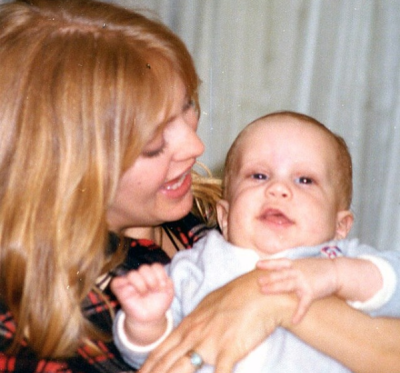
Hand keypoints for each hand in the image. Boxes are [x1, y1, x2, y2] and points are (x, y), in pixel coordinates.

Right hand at [111, 263, 173, 323]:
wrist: (151, 318)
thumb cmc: (158, 303)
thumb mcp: (168, 292)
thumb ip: (169, 282)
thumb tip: (164, 278)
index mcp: (152, 274)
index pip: (155, 266)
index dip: (161, 275)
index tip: (163, 287)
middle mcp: (141, 276)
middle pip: (144, 268)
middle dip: (152, 280)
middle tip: (154, 290)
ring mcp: (130, 283)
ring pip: (132, 274)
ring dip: (141, 284)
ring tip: (144, 294)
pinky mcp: (120, 291)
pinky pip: (116, 282)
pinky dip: (124, 284)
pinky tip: (133, 292)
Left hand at [138, 269, 296, 372]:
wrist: (259, 290)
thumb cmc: (237, 296)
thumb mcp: (210, 306)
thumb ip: (197, 321)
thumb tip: (189, 330)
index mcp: (189, 324)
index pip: (161, 350)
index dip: (146, 367)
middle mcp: (194, 334)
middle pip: (165, 362)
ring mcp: (209, 343)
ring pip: (181, 369)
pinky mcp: (228, 350)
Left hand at [256, 258, 337, 323]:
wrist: (336, 271)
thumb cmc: (316, 268)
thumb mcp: (301, 264)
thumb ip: (289, 267)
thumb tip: (274, 270)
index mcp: (294, 264)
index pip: (279, 262)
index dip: (268, 263)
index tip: (257, 265)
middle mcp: (298, 271)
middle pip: (281, 274)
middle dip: (269, 277)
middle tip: (257, 281)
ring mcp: (304, 281)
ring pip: (288, 285)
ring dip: (275, 288)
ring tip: (264, 291)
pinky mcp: (312, 292)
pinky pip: (304, 304)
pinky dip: (299, 313)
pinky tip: (294, 321)